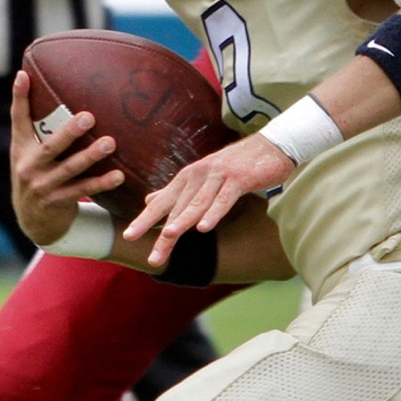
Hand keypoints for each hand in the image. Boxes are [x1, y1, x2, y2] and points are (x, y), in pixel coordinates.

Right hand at [7, 70, 122, 246]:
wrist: (34, 220)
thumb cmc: (39, 174)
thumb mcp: (30, 153)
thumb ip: (39, 128)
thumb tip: (52, 88)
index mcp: (21, 149)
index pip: (18, 120)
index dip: (19, 98)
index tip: (23, 76)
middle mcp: (28, 166)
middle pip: (50, 147)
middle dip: (69, 132)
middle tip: (89, 116)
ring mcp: (41, 186)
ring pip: (69, 169)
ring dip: (90, 156)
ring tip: (110, 143)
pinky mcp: (56, 202)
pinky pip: (82, 190)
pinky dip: (100, 183)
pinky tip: (118, 175)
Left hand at [123, 134, 291, 267]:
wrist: (272, 146)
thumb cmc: (237, 164)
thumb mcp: (203, 176)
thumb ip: (177, 190)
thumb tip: (149, 199)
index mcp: (188, 177)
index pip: (163, 201)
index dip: (145, 218)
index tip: (129, 236)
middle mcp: (198, 175)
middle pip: (177, 208)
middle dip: (162, 231)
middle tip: (151, 254)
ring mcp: (218, 176)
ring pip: (197, 203)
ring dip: (183, 221)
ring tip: (169, 237)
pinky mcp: (238, 179)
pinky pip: (223, 199)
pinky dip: (214, 213)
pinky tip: (205, 227)